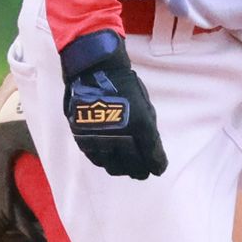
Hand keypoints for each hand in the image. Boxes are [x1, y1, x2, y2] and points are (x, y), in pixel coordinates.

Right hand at [57, 31, 165, 178]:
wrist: (94, 71)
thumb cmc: (124, 85)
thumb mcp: (145, 106)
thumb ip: (149, 130)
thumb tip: (151, 151)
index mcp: (141, 127)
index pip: (153, 157)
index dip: (157, 165)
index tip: (158, 168)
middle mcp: (121, 137)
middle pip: (134, 168)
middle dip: (141, 171)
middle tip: (142, 171)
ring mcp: (100, 140)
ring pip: (114, 167)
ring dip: (122, 168)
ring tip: (125, 164)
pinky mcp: (84, 140)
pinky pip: (96, 159)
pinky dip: (105, 160)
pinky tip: (109, 156)